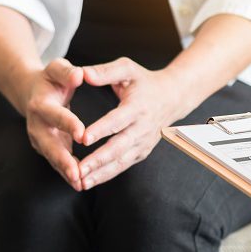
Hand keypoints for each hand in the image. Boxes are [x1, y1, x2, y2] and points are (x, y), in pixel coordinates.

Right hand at [22, 58, 85, 190]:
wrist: (34, 92)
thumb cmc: (51, 79)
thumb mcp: (57, 68)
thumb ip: (67, 71)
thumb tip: (79, 74)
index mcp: (41, 104)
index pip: (56, 115)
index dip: (68, 124)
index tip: (82, 134)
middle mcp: (37, 124)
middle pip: (48, 144)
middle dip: (62, 159)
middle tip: (76, 172)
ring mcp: (39, 139)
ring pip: (52, 157)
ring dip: (65, 171)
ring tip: (80, 183)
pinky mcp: (46, 148)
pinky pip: (56, 162)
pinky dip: (67, 173)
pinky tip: (81, 183)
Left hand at [78, 58, 186, 189]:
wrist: (172, 97)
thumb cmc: (144, 81)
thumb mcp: (127, 69)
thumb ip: (104, 71)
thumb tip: (82, 74)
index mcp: (138, 106)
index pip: (118, 120)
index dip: (101, 130)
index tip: (83, 138)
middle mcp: (142, 127)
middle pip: (119, 147)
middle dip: (98, 160)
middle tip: (78, 169)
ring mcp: (143, 142)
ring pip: (121, 161)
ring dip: (100, 173)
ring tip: (80, 182)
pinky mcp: (142, 152)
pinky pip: (123, 166)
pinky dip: (106, 175)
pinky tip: (89, 181)